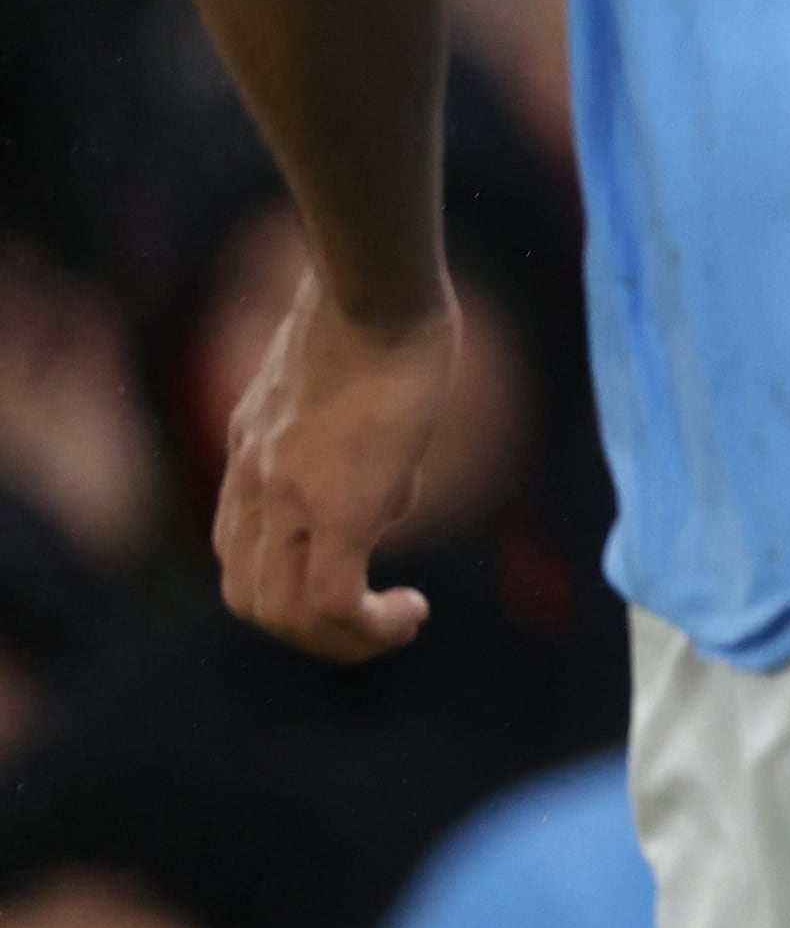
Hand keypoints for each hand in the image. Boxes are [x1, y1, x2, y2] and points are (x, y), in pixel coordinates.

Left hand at [212, 263, 454, 660]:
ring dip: (338, 639)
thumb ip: (353, 443)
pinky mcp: (339, 508)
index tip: (354, 574)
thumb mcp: (346, 380)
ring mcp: (289, 499)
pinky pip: (333, 601)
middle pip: (248, 598)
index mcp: (251, 450)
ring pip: (280, 614)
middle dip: (308, 630)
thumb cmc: (380, 306)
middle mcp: (254, 483)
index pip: (241, 548)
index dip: (289, 581)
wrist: (377, 288)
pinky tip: (410, 613)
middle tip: (372, 619)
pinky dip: (367, 628)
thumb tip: (386, 501)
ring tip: (394, 624)